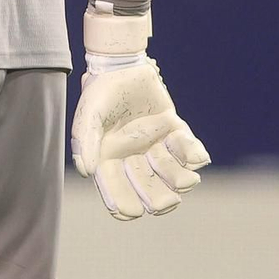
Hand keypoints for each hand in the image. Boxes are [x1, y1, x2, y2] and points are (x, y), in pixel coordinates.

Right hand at [70, 10, 209, 218]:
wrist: (124, 67)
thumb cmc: (101, 93)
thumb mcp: (88, 114)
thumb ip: (84, 141)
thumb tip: (87, 172)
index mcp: (110, 162)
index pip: (117, 194)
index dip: (124, 206)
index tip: (133, 210)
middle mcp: (135, 160)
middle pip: (149, 193)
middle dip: (159, 202)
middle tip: (167, 203)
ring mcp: (157, 148)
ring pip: (174, 178)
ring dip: (179, 179)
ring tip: (186, 178)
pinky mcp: (176, 134)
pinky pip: (191, 154)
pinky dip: (194, 156)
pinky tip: (191, 153)